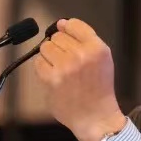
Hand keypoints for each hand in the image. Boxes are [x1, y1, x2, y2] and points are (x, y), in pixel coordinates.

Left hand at [34, 18, 126, 140]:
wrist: (96, 117)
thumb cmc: (98, 88)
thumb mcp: (102, 58)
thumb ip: (84, 38)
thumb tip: (60, 23)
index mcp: (97, 48)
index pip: (73, 25)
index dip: (67, 30)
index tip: (68, 39)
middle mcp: (82, 55)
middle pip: (57, 36)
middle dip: (60, 47)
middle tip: (68, 63)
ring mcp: (65, 67)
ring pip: (45, 47)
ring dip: (50, 57)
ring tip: (61, 70)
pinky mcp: (52, 79)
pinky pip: (38, 63)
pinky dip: (43, 69)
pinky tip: (54, 78)